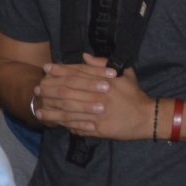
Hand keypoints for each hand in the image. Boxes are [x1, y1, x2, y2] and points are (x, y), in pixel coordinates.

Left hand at [34, 56, 157, 141]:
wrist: (149, 117)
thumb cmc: (135, 94)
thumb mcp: (124, 74)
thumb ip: (103, 64)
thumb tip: (84, 55)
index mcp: (105, 81)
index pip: (78, 74)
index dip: (60, 71)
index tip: (46, 69)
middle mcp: (100, 96)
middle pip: (69, 92)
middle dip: (51, 91)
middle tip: (37, 89)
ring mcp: (99, 114)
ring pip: (71, 111)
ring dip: (53, 111)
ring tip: (39, 111)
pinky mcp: (101, 129)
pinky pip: (79, 126)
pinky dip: (66, 125)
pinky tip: (55, 124)